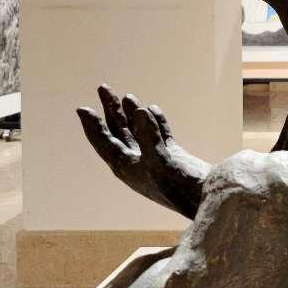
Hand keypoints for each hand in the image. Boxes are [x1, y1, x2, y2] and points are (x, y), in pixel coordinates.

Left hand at [77, 85, 207, 219]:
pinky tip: (152, 109)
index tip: (82, 108)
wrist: (204, 199)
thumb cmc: (178, 184)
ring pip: (138, 131)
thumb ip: (147, 134)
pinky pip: (159, 135)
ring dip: (131, 113)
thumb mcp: (159, 158)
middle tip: (103, 87)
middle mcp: (136, 163)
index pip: (103, 141)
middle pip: (118, 132)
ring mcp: (154, 159)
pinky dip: (155, 121)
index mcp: (125, 166)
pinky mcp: (172, 157)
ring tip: (127, 95)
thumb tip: (139, 109)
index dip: (92, 124)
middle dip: (110, 110)